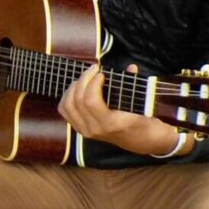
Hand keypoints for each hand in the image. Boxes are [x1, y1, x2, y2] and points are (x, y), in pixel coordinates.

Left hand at [58, 64, 179, 155]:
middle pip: (77, 100)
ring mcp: (85, 131)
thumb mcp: (143, 104)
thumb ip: (135, 85)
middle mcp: (94, 129)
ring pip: (67, 105)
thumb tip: (130, 67)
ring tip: (85, 78)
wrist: (141, 141)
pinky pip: (65, 111)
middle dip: (83, 79)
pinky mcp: (80, 129)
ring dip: (74, 87)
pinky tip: (78, 88)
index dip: (92, 82)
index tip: (102, 72)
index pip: (90, 100)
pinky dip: (67, 97)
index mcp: (110, 124)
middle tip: (93, 70)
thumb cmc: (143, 120)